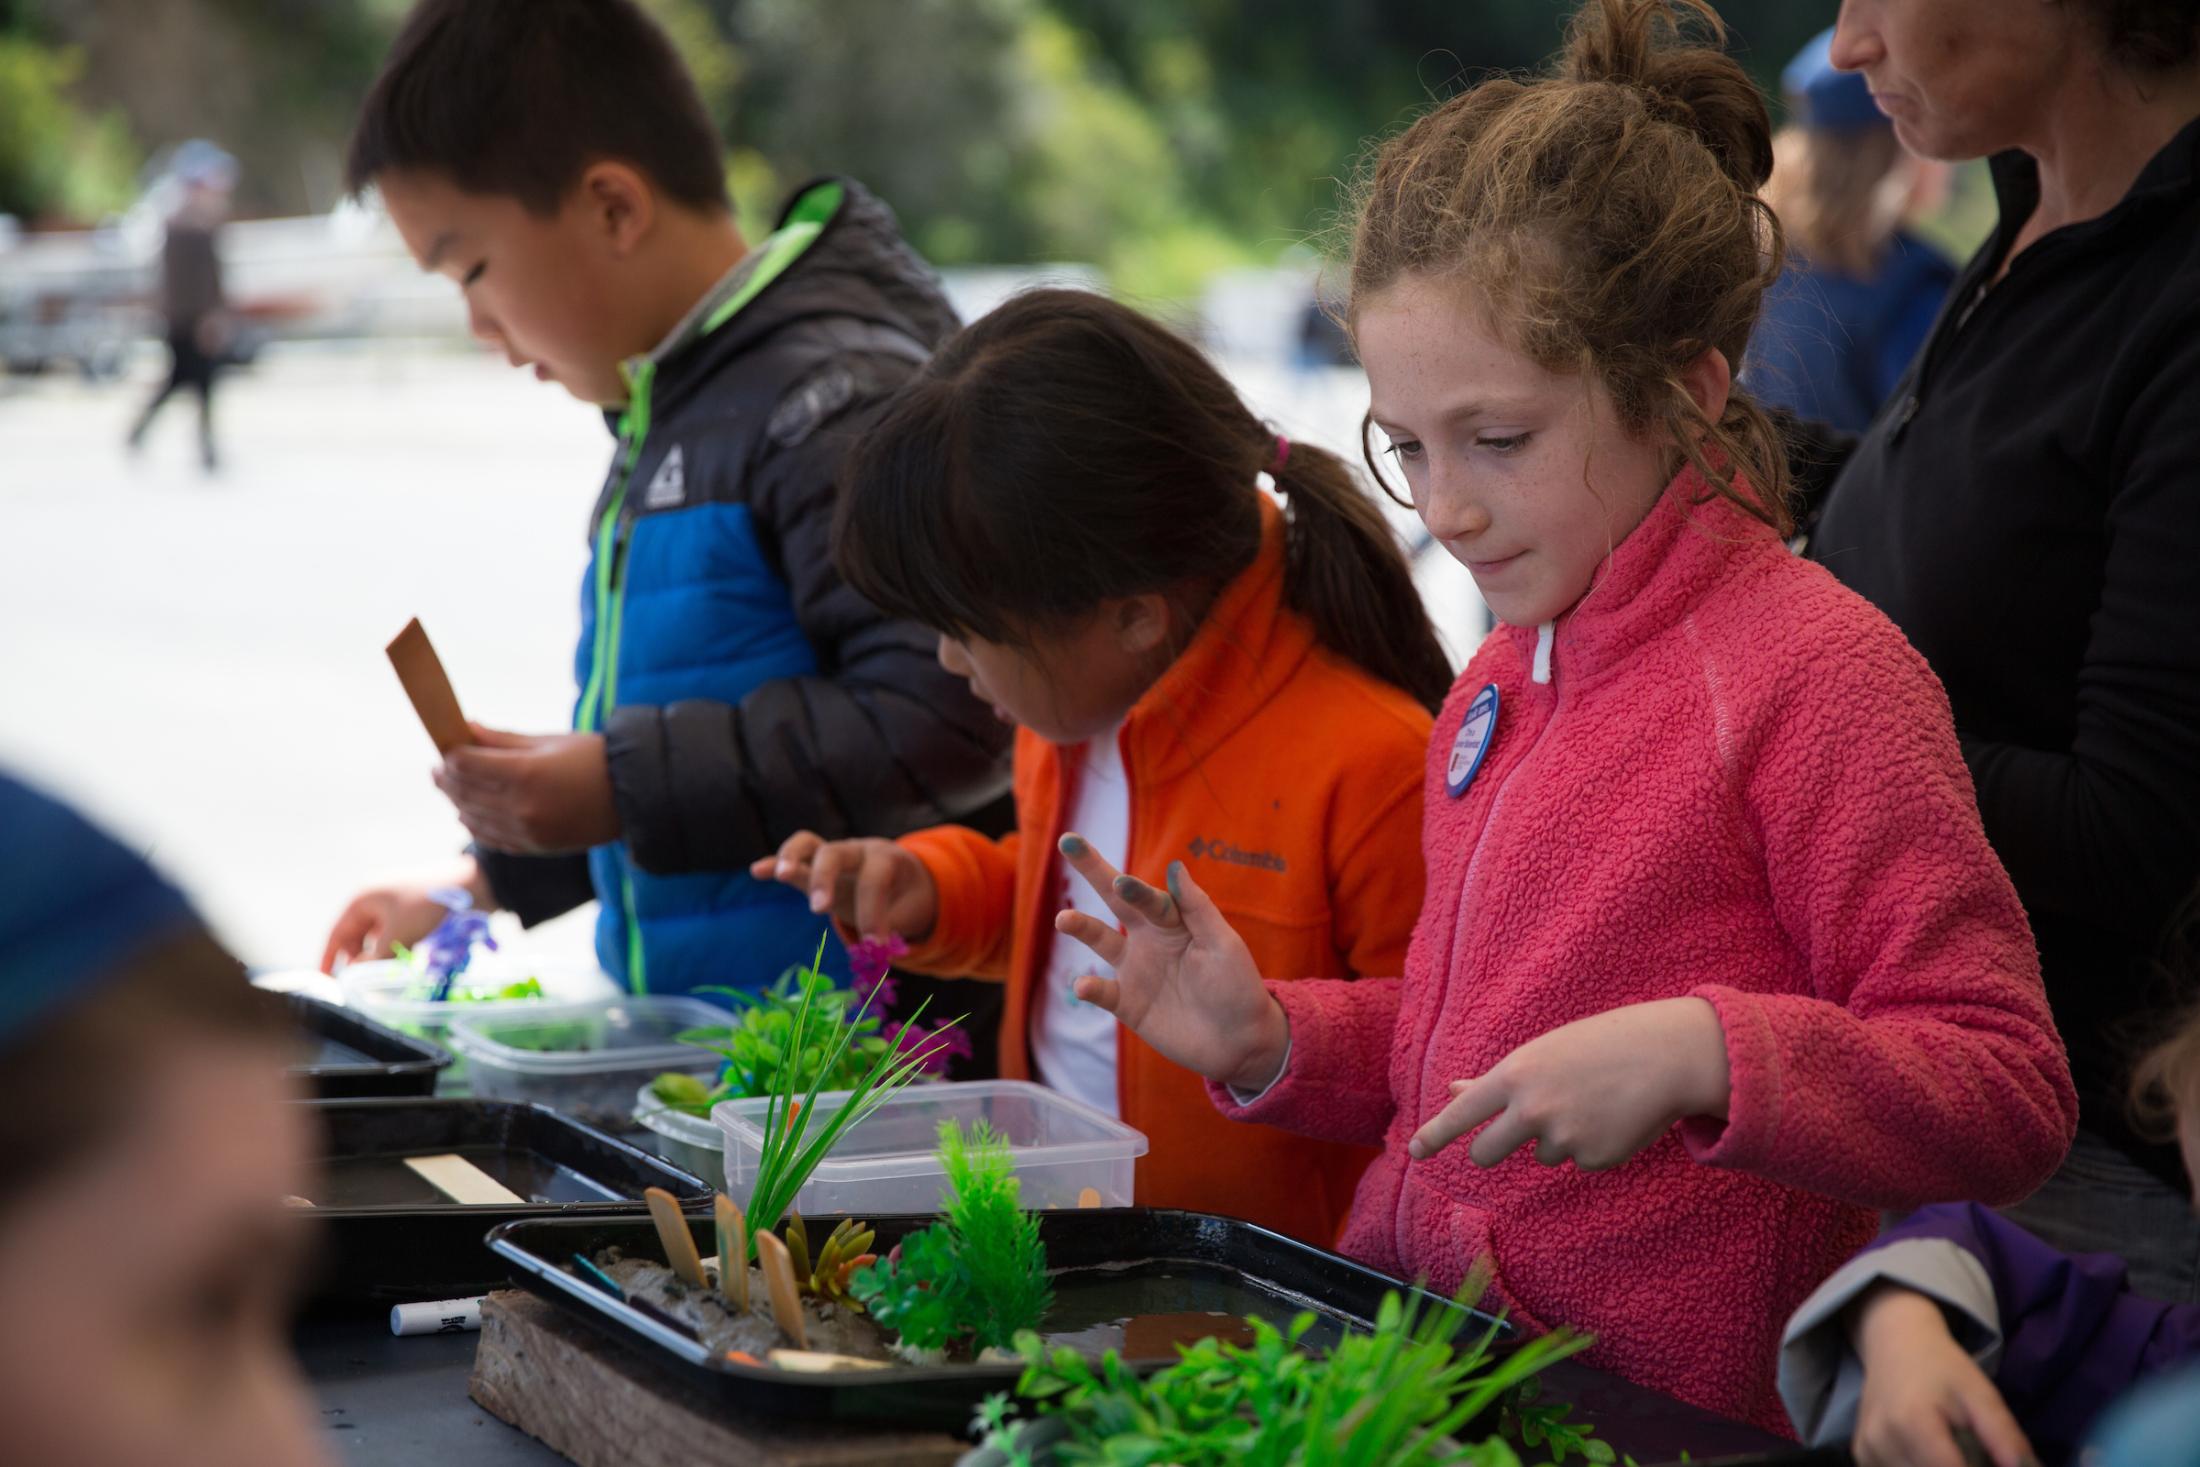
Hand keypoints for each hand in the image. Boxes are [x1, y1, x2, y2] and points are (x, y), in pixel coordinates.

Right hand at [320, 862, 490, 973]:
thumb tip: (358, 979)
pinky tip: (401, 966)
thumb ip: (375, 958)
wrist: (475, 884)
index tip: (325, 982)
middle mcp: (375, 900)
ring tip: (384, 978)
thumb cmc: (430, 905)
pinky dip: (395, 951)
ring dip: (379, 957)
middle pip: (356, 938)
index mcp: (363, 898)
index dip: (329, 958)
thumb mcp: (398, 934)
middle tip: (362, 986)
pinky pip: (396, 936)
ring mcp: (395, 905)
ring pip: (378, 939)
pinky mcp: (414, 913)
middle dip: (358, 960)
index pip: (337, 933)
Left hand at [431, 722, 617, 853]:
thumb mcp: (549, 741)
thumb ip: (503, 739)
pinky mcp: (533, 848)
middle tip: (440, 768)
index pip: (465, 764)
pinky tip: (470, 813)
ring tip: (453, 788)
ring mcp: (527, 831)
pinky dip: (474, 824)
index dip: (450, 754)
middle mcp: (521, 806)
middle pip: (463, 791)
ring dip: (457, 801)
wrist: (633, 798)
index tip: (446, 747)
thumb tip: (465, 728)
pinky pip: (489, 838)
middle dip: (446, 778)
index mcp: (526, 772)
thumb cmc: (594, 759)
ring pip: (471, 817)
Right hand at [751, 831, 938, 941]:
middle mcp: (857, 850)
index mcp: (887, 859)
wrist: (904, 878)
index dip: (874, 912)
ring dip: (793, 857)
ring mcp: (833, 854)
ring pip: (808, 843)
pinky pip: (791, 860)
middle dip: (826, 879)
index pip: (875, 879)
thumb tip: (874, 954)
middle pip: (836, 851)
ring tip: (782, 875)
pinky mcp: (814, 865)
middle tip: (820, 910)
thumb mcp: (907, 912)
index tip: (874, 945)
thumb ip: (890, 928)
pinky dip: (774, 863)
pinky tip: (757, 871)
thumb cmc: (904, 899)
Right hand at [1051, 836, 1287, 1092]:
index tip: (1121, 881)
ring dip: (1081, 927)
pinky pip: (1103, 991)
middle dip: (1092, 870)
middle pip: (1115, 899)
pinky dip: (1090, 988)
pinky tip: (1082, 986)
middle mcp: (1149, 938)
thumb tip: (1174, 867)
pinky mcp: (1128, 1004)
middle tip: (1067, 841)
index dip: (1134, 888)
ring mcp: (1136, 970)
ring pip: (1100, 941)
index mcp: (1174, 920)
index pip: (1148, 896)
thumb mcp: (1223, 944)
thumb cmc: (1237, 985)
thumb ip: (1197, 908)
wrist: (1239, 1040)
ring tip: (1063, 919)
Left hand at [1409, 997, 1731, 1168]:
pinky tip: (1612, 1117)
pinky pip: (1578, 1160)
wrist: (1664, 1056)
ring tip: (1590, 1102)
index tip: (1413, 1151)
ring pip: (1540, 1155)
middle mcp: (1532, 1110)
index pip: (1463, 1112)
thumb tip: (1454, 1089)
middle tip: (1515, 1130)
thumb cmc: (1597, 1047)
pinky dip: (1591, 1144)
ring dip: (1558, 1137)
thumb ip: (1497, 1080)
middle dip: (1490, 1149)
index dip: (1435, 1134)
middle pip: (1485, 1152)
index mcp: (1515, 1076)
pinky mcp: (1592, 1159)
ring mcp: (1562, 1137)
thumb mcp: (1541, 1054)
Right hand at [1850, 1285, 2036, 1466]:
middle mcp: (1881, 1441)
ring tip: (1952, 1452)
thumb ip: (2004, 1437)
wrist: (1894, 1343)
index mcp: (1912, 1423)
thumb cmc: (1942, 1368)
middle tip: (1973, 1454)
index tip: (1989, 1462)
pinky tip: (1928, 1455)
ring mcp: (1866, 1451)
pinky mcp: (1861, 1456)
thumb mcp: (1981, 1394)